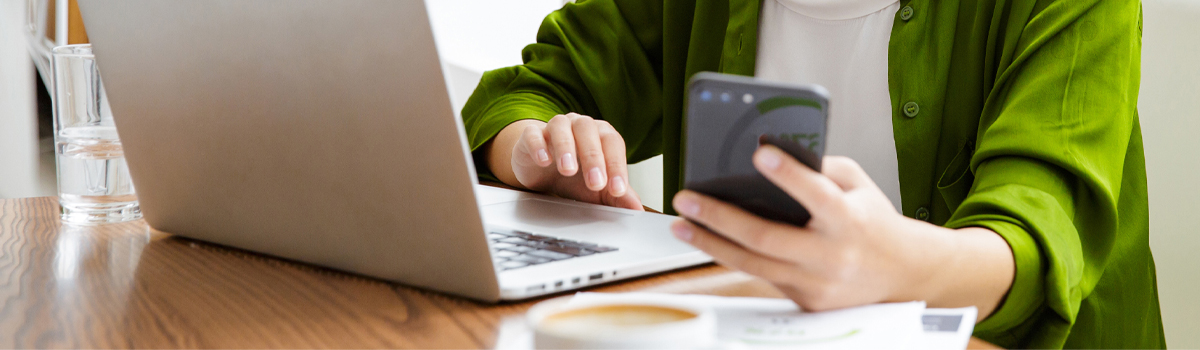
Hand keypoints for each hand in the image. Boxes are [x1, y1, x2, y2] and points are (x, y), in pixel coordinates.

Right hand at [491, 114, 641, 209]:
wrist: (542, 171)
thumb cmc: (574, 177)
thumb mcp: (598, 189)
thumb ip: (618, 197)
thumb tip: (637, 209)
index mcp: (600, 135)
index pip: (613, 143)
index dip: (616, 165)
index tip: (617, 189)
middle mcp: (579, 125)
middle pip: (589, 131)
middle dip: (593, 157)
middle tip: (595, 182)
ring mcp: (554, 127)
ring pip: (561, 127)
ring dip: (566, 147)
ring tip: (568, 170)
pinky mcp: (530, 135)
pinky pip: (533, 134)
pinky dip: (538, 145)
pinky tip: (543, 160)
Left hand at [670, 146, 1012, 316]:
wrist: (901, 274)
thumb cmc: (871, 220)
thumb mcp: (856, 184)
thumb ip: (818, 168)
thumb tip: (771, 152)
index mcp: (850, 220)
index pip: (817, 195)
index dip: (788, 174)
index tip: (761, 151)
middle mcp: (832, 255)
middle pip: (767, 237)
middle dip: (721, 216)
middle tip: (688, 198)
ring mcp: (816, 283)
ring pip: (753, 264)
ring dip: (710, 242)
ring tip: (681, 223)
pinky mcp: (804, 301)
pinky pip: (760, 276)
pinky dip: (730, 256)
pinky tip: (706, 240)